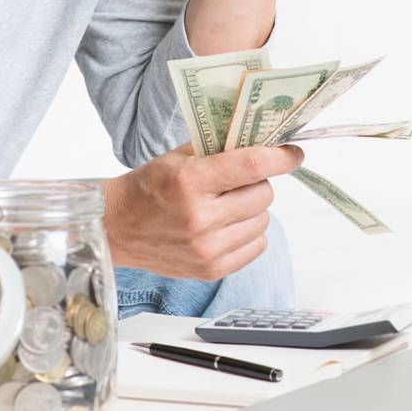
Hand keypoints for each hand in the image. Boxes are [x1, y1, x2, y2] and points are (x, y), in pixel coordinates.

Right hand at [102, 142, 304, 279]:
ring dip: (253, 210)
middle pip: (263, 194)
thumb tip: (265, 141)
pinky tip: (227, 226)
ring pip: (263, 221)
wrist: (117, 228)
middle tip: (238, 181)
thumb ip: (220, 148)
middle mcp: (200, 217)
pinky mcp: (211, 269)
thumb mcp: (178, 157)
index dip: (281, 157)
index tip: (294, 153)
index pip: (251, 165)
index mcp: (190, 180)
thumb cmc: (149, 187)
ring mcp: (206, 248)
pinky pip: (257, 247)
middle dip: (258, 182)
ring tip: (227, 206)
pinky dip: (249, 234)